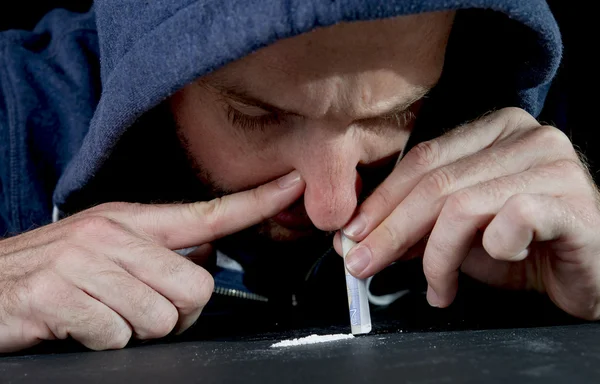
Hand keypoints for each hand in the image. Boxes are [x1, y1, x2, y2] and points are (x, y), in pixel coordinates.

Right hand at [0, 171, 303, 351]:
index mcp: (130, 220)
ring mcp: (84, 264)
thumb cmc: (52, 268)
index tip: (291, 185)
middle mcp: (112, 235)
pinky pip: (117, 337)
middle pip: (197, 287)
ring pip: (161, 318)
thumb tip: (208, 248)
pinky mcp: (58, 297)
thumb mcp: (107, 244)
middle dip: (177, 312)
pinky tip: (81, 326)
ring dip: (136, 330)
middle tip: (139, 308)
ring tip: (105, 314)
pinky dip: (104, 342)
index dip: (256, 200)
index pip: (208, 211)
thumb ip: (158, 246)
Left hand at [337, 107, 599, 319]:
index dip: (381, 200)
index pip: (422, 160)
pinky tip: (499, 262)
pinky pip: (511, 220)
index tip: (351, 235)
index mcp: (494, 131)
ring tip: (438, 288)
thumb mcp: (459, 233)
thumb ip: (417, 226)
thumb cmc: (526, 246)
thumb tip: (359, 237)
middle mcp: (525, 137)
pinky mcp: (572, 200)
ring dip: (437, 256)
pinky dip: (492, 251)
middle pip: (436, 182)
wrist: (590, 268)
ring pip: (463, 205)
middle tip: (363, 264)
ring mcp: (552, 164)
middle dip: (390, 231)